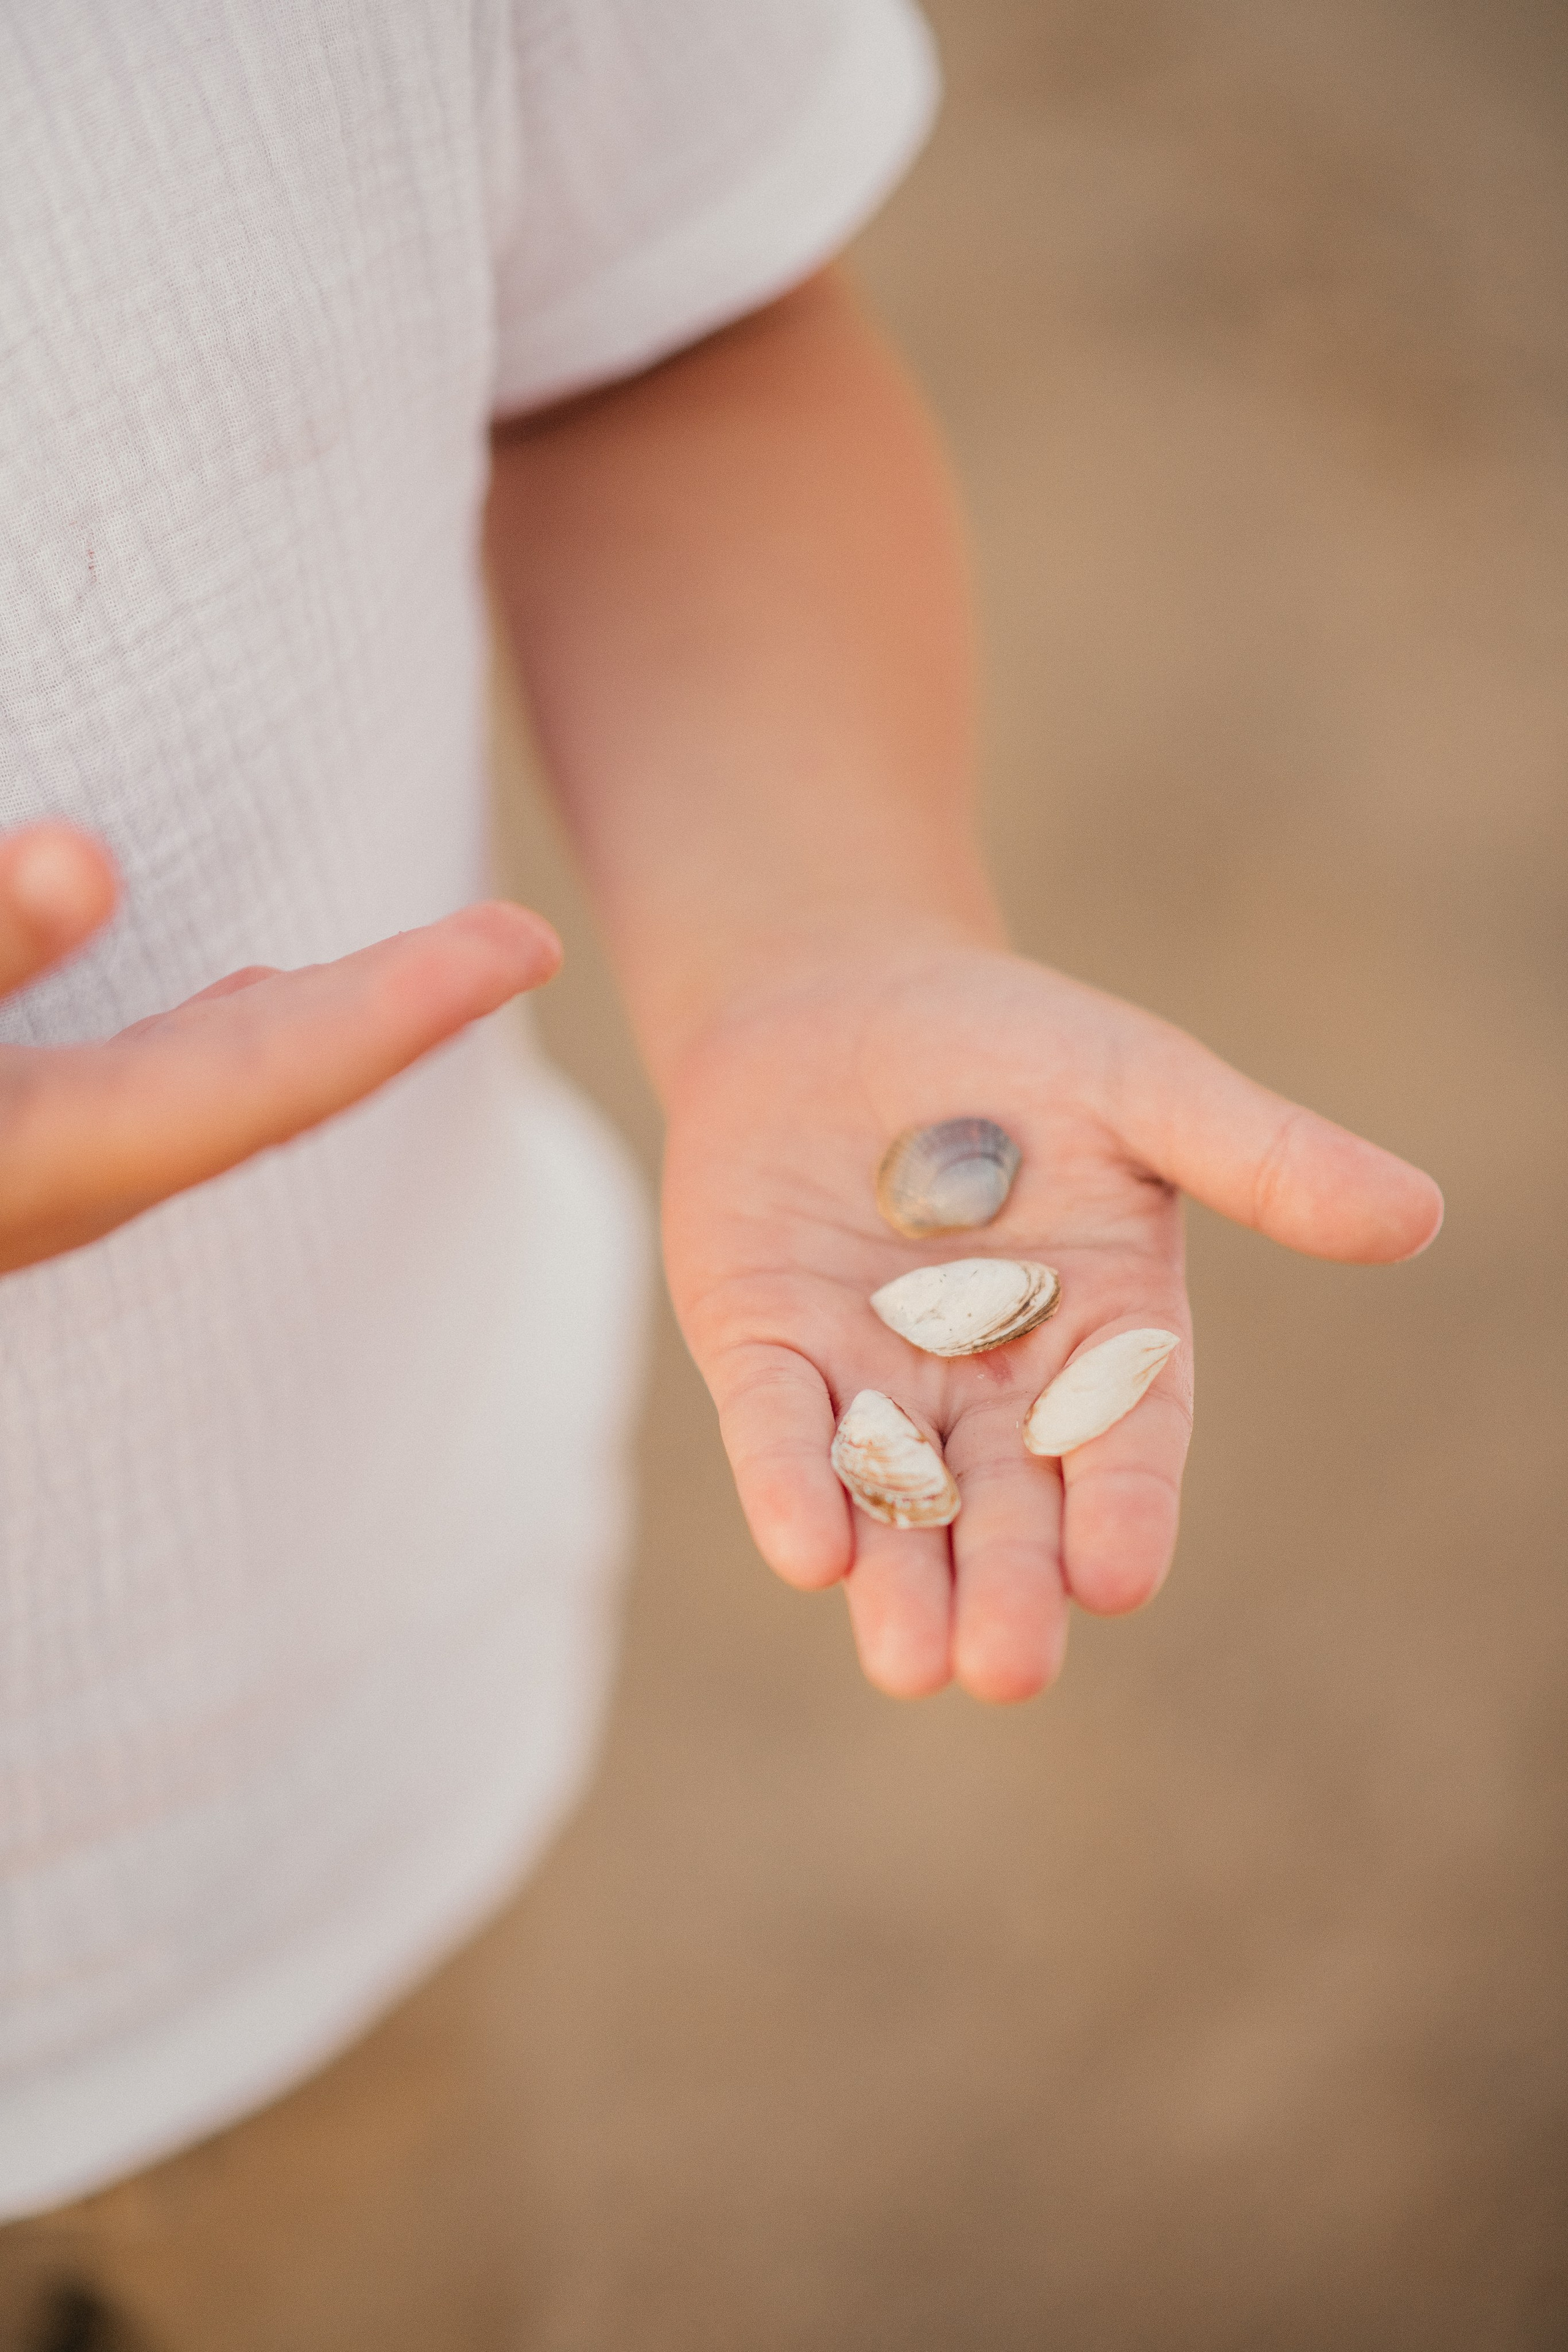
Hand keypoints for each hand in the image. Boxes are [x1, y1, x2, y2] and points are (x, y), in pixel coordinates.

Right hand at [0, 824, 560, 1275]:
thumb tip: (83, 862)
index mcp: (64, 1153)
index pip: (276, 1077)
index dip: (409, 1008)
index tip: (523, 951)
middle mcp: (80, 1177)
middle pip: (286, 1077)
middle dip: (416, 1002)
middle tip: (530, 941)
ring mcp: (52, 1167)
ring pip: (233, 1078)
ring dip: (348, 1014)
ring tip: (457, 960)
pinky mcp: (21, 1143)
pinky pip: (165, 1082)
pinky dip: (243, 1029)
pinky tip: (264, 996)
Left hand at [661, 941, 1441, 1703]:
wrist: (843, 997)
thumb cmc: (1016, 1046)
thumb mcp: (1144, 1089)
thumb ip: (1262, 1158)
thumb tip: (1419, 1214)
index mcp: (1101, 1340)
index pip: (1122, 1445)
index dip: (1122, 1511)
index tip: (1119, 1577)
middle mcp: (989, 1388)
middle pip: (1005, 1506)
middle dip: (1005, 1584)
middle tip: (1005, 1667)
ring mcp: (872, 1378)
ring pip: (890, 1501)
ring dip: (895, 1578)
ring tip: (908, 1662)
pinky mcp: (765, 1352)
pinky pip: (777, 1428)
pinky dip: (788, 1483)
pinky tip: (805, 1551)